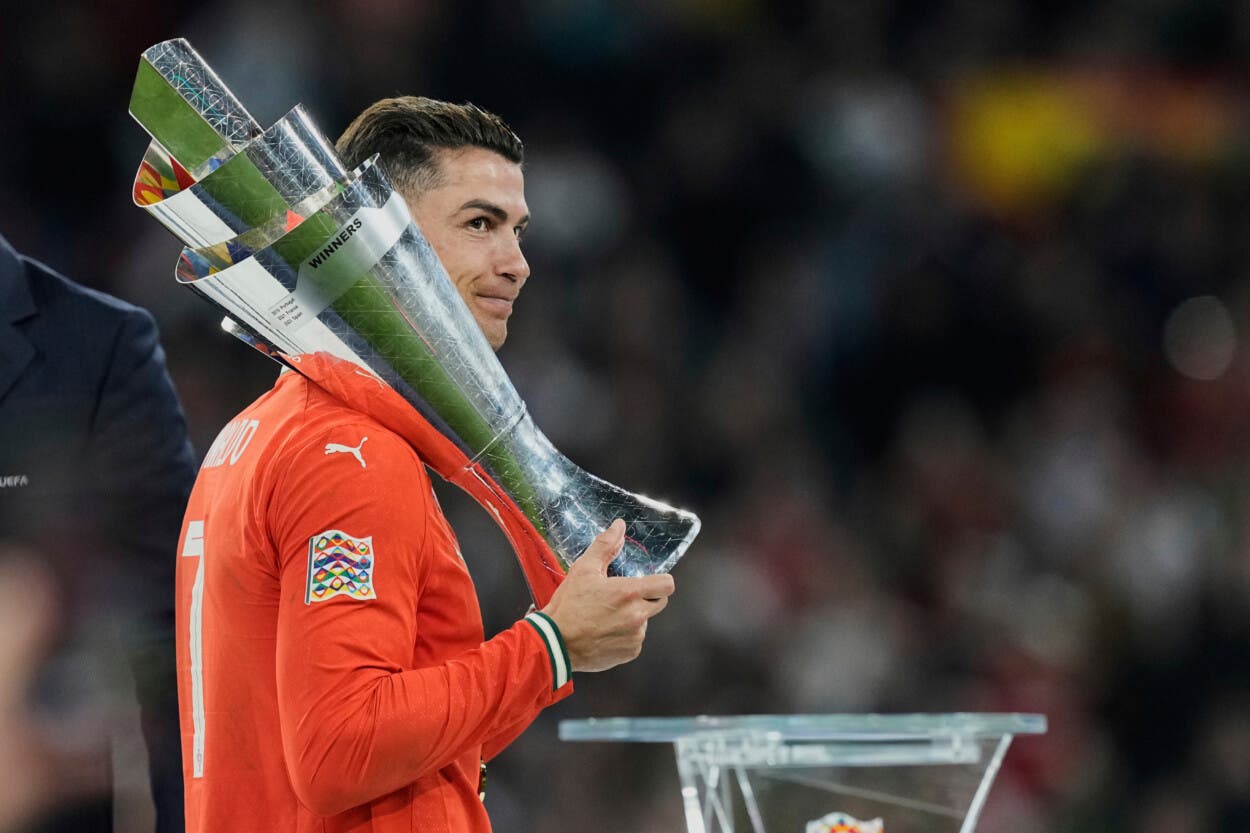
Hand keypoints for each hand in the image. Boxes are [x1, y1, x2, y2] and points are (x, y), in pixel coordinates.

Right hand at [540, 520, 675, 672]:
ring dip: (634, 617)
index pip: (667, 584)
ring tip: (607, 616)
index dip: (659, 581)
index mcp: (630, 592)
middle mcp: (637, 616)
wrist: (555, 643)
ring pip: (646, 621)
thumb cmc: (568, 606)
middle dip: (646, 597)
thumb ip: (605, 546)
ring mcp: (635, 636)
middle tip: (622, 597)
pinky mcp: (629, 653)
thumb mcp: (584, 569)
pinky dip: (625, 636)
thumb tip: (619, 527)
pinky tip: (605, 632)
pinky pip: (635, 640)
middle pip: (660, 602)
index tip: (647, 581)